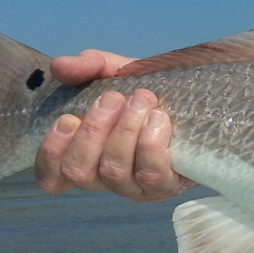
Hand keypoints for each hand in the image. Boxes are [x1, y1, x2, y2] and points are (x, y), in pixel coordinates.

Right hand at [35, 50, 194, 200]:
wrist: (202, 95)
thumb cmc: (151, 90)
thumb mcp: (119, 71)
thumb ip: (89, 66)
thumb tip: (61, 66)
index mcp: (86, 155)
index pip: (51, 176)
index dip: (51, 153)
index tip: (67, 118)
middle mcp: (105, 177)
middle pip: (80, 171)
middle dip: (93, 131)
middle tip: (114, 98)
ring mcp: (135, 186)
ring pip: (114, 171)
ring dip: (125, 131)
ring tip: (142, 100)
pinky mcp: (167, 187)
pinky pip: (152, 176)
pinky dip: (151, 145)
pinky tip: (159, 119)